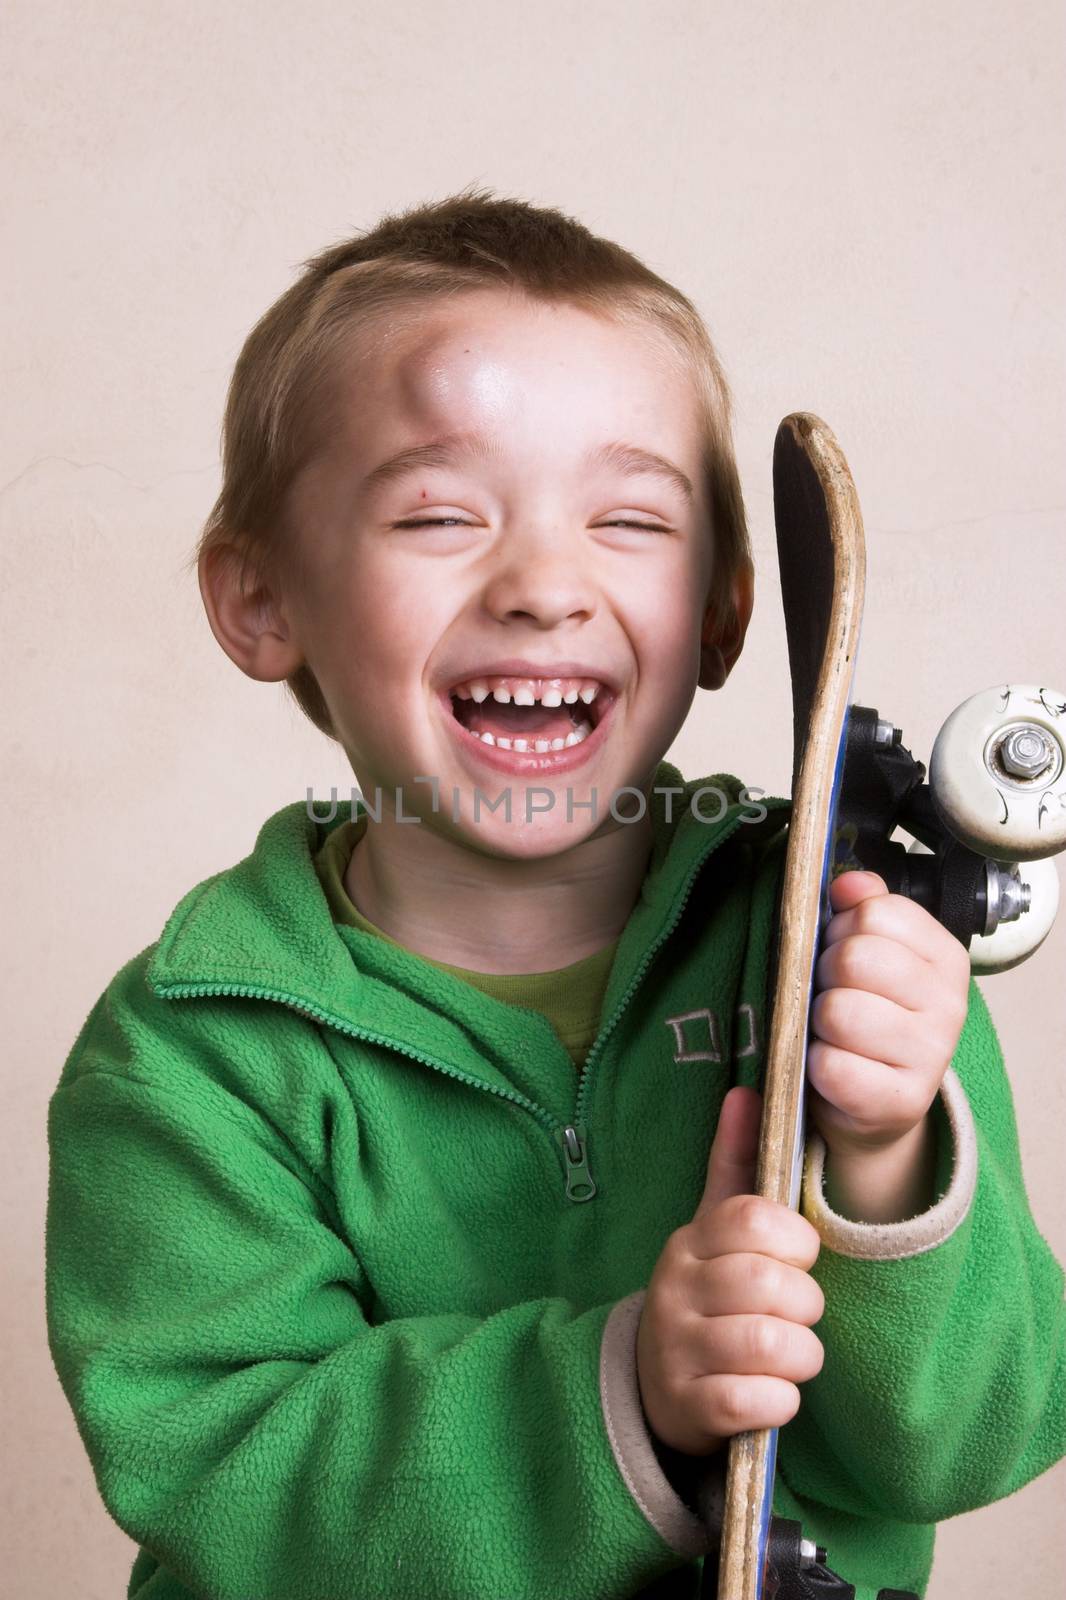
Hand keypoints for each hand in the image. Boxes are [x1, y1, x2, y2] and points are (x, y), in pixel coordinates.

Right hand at [636, 1087, 824, 1456]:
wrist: (654, 1384)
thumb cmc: (708, 1295)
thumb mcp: (714, 1229)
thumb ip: (737, 1163)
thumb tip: (746, 1092)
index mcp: (691, 1241)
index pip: (754, 1219)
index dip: (796, 1240)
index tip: (798, 1258)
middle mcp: (677, 1290)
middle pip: (771, 1285)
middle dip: (806, 1305)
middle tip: (797, 1314)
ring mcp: (678, 1349)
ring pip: (770, 1346)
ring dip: (801, 1357)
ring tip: (791, 1354)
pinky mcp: (689, 1406)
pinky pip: (756, 1403)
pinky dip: (780, 1402)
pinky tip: (772, 1394)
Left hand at [807, 871, 970, 1159]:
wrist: (876, 1104)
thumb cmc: (868, 1018)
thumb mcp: (872, 955)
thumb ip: (864, 909)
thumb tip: (848, 883)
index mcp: (946, 956)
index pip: (875, 912)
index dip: (841, 928)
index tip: (843, 949)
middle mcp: (950, 1005)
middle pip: (854, 958)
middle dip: (826, 974)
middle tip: (834, 995)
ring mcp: (931, 1056)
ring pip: (838, 1011)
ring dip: (819, 1022)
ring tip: (833, 1033)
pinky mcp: (902, 1102)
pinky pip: (831, 1066)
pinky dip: (817, 1065)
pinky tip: (832, 1067)